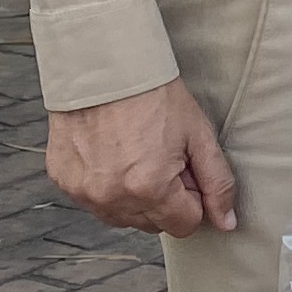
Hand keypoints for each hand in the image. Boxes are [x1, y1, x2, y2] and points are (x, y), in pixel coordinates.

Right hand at [45, 80, 237, 237]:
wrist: (104, 68)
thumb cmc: (154, 96)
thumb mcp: (198, 135)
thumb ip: (217, 183)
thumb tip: (226, 223)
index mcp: (149, 189)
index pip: (184, 224)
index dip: (192, 197)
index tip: (186, 168)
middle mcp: (112, 198)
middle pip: (153, 224)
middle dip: (165, 198)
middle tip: (161, 156)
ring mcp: (84, 192)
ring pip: (122, 217)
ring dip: (135, 196)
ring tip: (136, 153)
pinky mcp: (64, 181)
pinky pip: (94, 200)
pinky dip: (106, 185)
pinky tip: (111, 153)